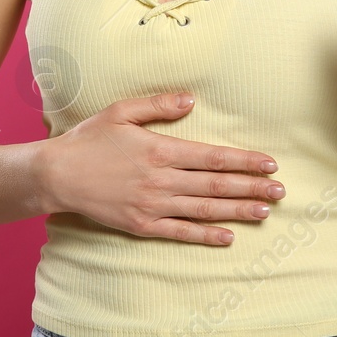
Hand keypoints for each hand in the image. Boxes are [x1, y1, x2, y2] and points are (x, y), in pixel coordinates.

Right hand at [38, 92, 284, 244]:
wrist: (56, 175)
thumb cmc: (89, 139)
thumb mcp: (121, 111)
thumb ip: (158, 105)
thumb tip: (191, 99)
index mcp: (160, 149)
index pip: (213, 157)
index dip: (245, 161)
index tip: (269, 164)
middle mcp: (161, 180)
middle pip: (216, 185)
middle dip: (252, 188)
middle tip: (280, 192)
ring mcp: (152, 205)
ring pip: (204, 209)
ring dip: (237, 211)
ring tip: (264, 212)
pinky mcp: (141, 225)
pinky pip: (180, 232)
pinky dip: (205, 235)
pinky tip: (228, 236)